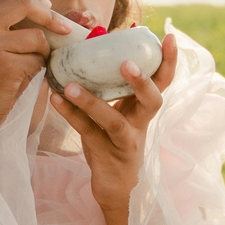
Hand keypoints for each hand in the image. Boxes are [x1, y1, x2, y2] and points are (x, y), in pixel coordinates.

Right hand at [0, 0, 72, 123]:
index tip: (46, 4)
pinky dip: (39, 67)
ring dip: (43, 50)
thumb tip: (55, 2)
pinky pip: (37, 59)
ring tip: (32, 61)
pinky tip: (25, 75)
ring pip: (36, 35)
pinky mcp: (1, 66)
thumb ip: (14, 15)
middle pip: (24, 1)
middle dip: (50, 15)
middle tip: (63, 28)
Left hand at [50, 33, 178, 224]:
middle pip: (152, 101)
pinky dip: (70, 115)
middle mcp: (140, 124)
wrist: (116, 187)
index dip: (169, 61)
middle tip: (126, 63)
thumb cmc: (115, 140)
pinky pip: (87, 132)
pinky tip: (55, 99)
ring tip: (70, 85)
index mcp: (145, 109)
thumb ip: (114, 85)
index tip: (170, 37)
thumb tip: (97, 42)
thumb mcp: (121, 111)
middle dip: (142, 81)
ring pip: (113, 121)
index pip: (163, 82)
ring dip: (92, 102)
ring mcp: (124, 142)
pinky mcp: (106, 155)